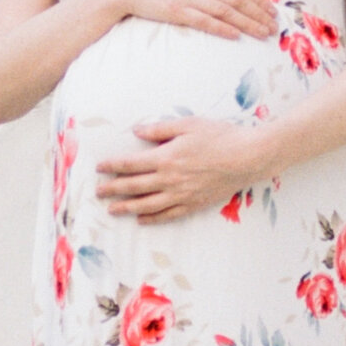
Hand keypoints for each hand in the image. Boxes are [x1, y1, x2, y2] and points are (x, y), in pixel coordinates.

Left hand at [95, 115, 268, 222]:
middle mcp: (170, 179)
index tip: (99, 168)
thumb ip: (160, 129)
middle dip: (113, 189)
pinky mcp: (194, 204)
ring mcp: (181, 195)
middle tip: (98, 192)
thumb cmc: (219, 136)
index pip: (131, 164)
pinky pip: (168, 215)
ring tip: (112, 210)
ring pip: (147, 205)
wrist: (247, 157)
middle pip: (134, 186)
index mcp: (166, 157)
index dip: (113, 166)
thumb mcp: (188, 125)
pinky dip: (153, 219)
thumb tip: (136, 131)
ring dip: (127, 208)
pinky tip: (142, 221)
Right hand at [115, 0, 278, 42]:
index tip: (272, 12)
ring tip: (262, 33)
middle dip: (259, 14)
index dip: (259, 0)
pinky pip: (205, 21)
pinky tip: (236, 36)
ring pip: (227, 10)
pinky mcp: (177, 10)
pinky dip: (223, 28)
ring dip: (248, 23)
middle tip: (274, 27)